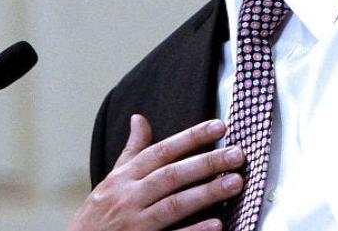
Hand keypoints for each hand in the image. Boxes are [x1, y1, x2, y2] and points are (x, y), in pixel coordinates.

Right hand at [69, 115, 245, 230]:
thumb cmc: (99, 213)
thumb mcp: (112, 179)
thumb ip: (132, 152)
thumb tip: (139, 118)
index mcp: (124, 177)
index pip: (161, 151)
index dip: (190, 138)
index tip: (219, 126)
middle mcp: (128, 197)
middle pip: (171, 175)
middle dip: (206, 163)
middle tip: (238, 154)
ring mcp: (134, 223)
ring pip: (173, 204)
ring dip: (206, 193)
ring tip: (235, 183)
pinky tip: (217, 224)